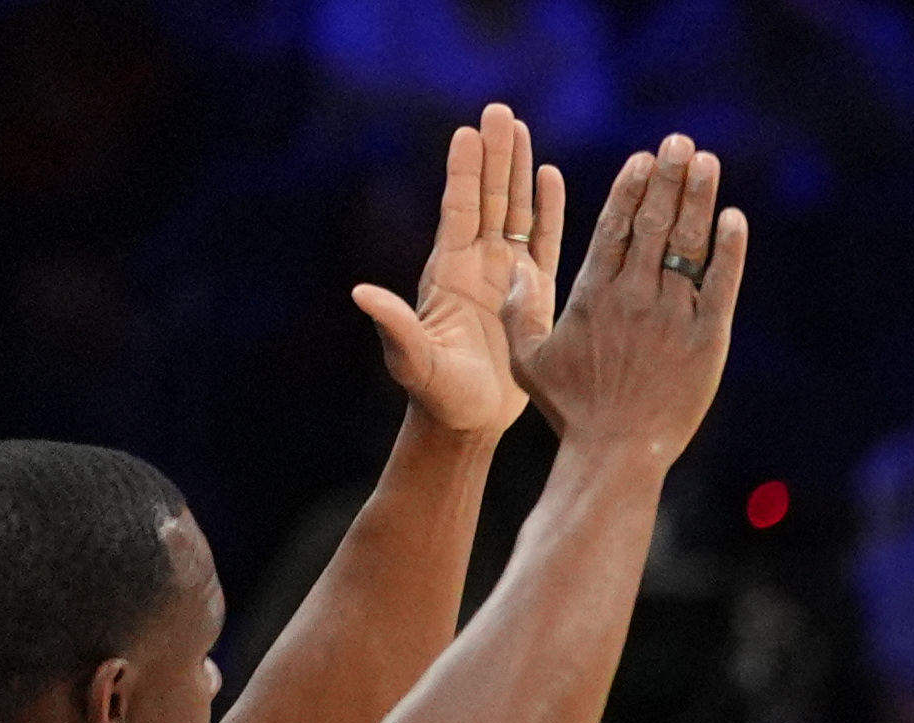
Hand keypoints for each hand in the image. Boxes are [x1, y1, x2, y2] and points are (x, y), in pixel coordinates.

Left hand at [351, 105, 560, 440]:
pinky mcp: (534, 297)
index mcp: (450, 273)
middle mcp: (477, 265)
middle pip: (490, 198)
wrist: (467, 421)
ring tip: (522, 129)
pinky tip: (552, 178)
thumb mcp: (412, 360)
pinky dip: (549, 211)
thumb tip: (361, 293)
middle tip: (501, 111)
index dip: (465, 171)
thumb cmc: (437, 394)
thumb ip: (394, 325)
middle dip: (495, 155)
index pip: (460, 210)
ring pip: (516, 211)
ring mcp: (506, 277)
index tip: (469, 131)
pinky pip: (544, 244)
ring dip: (520, 170)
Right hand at [515, 134, 745, 465]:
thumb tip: (515, 271)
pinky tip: (734, 218)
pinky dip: (729, 251)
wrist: (616, 451)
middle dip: (666, 177)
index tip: (642, 159)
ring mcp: (673, 315)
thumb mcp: (528, 358)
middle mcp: (635, 295)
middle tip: (679, 141)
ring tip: (705, 161)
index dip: (629, 188)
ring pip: (687, 245)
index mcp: (593, 293)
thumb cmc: (570, 409)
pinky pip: (721, 286)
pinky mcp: (707, 341)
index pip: (614, 226)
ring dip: (697, 199)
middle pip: (653, 223)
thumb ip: (521, 311)